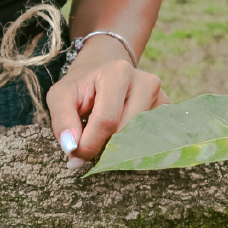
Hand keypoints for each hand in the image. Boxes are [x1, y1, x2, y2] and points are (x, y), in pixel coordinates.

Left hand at [47, 46, 167, 168]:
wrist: (103, 74)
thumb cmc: (81, 87)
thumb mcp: (60, 97)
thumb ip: (62, 121)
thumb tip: (71, 148)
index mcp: (118, 72)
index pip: (106, 120)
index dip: (89, 144)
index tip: (76, 154)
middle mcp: (145, 82)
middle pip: (124, 131)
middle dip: (103, 146)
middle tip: (88, 144)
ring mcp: (160, 97)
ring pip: (138, 139)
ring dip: (117, 146)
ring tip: (103, 134)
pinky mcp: (166, 111)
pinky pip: (149, 139)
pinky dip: (130, 144)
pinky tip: (119, 133)